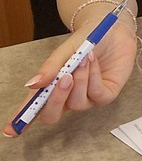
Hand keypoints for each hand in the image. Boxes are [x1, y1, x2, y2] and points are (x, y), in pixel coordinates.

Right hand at [4, 23, 137, 135]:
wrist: (112, 29)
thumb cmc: (86, 41)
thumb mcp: (64, 51)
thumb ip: (49, 68)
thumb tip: (31, 85)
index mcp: (52, 89)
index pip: (34, 108)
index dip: (22, 120)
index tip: (10, 131)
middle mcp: (68, 97)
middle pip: (53, 115)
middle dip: (56, 100)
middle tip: (63, 78)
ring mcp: (88, 98)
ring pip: (77, 103)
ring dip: (80, 80)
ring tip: (84, 58)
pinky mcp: (107, 95)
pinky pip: (97, 94)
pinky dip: (93, 77)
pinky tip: (93, 61)